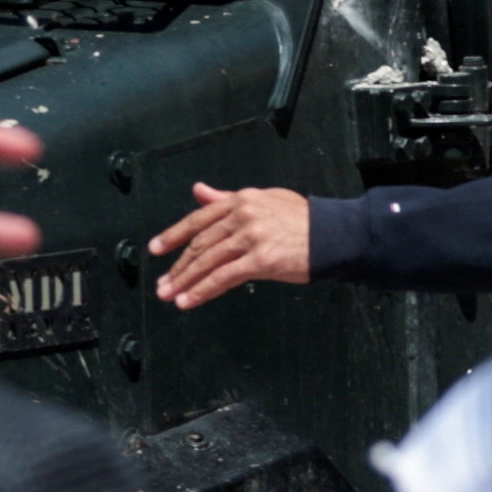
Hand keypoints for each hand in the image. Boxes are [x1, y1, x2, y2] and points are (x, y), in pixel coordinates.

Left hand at [149, 181, 312, 309]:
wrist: (334, 235)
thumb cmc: (303, 220)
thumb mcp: (265, 199)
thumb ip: (227, 198)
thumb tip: (199, 191)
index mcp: (242, 199)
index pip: (199, 219)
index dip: (174, 235)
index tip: (156, 248)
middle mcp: (243, 215)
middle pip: (200, 244)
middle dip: (178, 266)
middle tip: (163, 284)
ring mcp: (252, 237)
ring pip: (208, 262)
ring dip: (185, 281)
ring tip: (170, 296)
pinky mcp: (261, 260)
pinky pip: (224, 278)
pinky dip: (202, 291)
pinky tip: (189, 301)